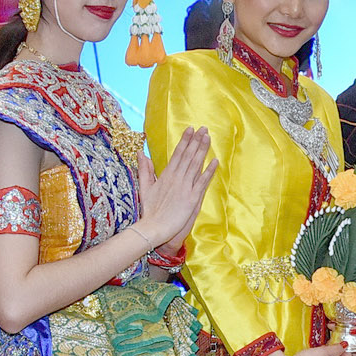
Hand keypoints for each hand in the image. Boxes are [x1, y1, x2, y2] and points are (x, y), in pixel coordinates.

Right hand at [135, 129, 216, 249]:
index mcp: (166, 175)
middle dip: (196, 141)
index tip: (191, 129)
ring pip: (195, 165)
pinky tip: (215, 161)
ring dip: (202, 150)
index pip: (177, 153)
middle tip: (204, 128)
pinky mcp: (192, 198)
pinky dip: (209, 171)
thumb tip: (140, 154)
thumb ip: (144, 170)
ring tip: (208, 137)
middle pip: (188, 156)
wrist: (153, 227)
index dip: (185, 141)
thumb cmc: (149, 210)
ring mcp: (185, 187)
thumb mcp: (145, 187)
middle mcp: (176, 178)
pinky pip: (202, 182)